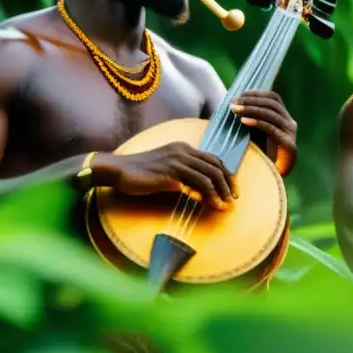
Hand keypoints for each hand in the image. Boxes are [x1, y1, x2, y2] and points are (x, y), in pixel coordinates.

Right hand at [94, 143, 234, 208]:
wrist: (119, 170)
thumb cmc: (140, 172)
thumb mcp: (166, 167)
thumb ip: (183, 173)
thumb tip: (199, 188)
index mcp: (183, 147)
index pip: (213, 158)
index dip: (226, 173)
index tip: (232, 188)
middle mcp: (183, 151)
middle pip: (216, 166)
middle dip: (229, 183)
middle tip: (234, 198)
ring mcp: (176, 162)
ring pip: (209, 175)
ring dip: (221, 192)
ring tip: (225, 205)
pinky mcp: (170, 175)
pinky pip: (196, 185)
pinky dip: (207, 196)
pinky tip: (211, 205)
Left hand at [231, 89, 297, 168]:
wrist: (272, 182)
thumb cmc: (260, 158)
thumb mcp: (255, 135)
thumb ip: (250, 120)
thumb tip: (232, 105)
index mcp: (284, 119)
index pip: (274, 98)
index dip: (258, 93)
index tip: (241, 94)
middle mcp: (290, 124)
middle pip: (272, 104)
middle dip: (251, 101)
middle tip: (234, 103)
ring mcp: (291, 134)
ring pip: (272, 114)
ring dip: (251, 109)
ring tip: (235, 110)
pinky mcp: (289, 146)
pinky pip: (272, 129)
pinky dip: (257, 123)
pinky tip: (244, 121)